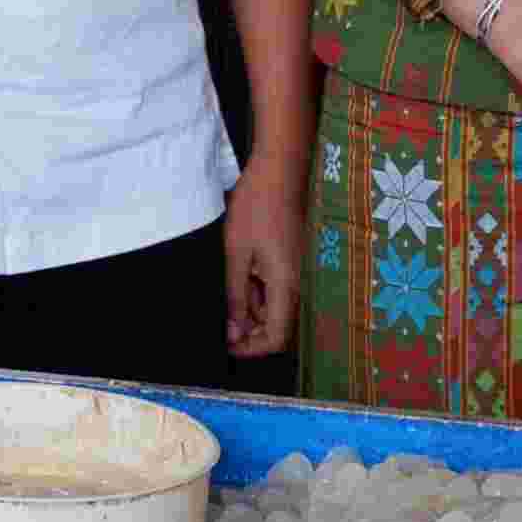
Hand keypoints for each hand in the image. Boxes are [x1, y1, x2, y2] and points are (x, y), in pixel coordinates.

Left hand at [222, 162, 302, 358]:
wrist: (279, 173)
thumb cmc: (256, 208)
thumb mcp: (237, 254)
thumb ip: (237, 295)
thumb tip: (234, 331)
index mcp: (286, 287)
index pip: (276, 338)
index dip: (252, 349)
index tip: (228, 345)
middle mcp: (298, 286)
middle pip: (278, 326)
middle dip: (249, 329)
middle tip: (222, 319)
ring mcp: (299, 274)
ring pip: (276, 307)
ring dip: (252, 308)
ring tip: (230, 285)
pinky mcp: (295, 262)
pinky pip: (278, 289)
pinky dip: (259, 290)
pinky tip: (242, 273)